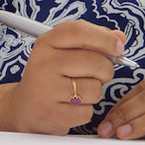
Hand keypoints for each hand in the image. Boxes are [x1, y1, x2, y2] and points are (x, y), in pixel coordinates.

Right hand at [1, 20, 126, 134]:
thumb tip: (119, 37)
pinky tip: (70, 106)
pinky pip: (87, 111)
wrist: (25, 108)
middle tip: (98, 74)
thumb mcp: (65, 52)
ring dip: (94, 92)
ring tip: (78, 92)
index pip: (79, 31)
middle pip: (95, 61)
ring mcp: (46, 89)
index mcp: (46, 43)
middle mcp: (43, 63)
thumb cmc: (50, 77)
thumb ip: (93, 42)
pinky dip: (85, 111)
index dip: (104, 38)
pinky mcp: (52, 114)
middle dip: (106, 70)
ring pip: (94, 89)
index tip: (118, 47)